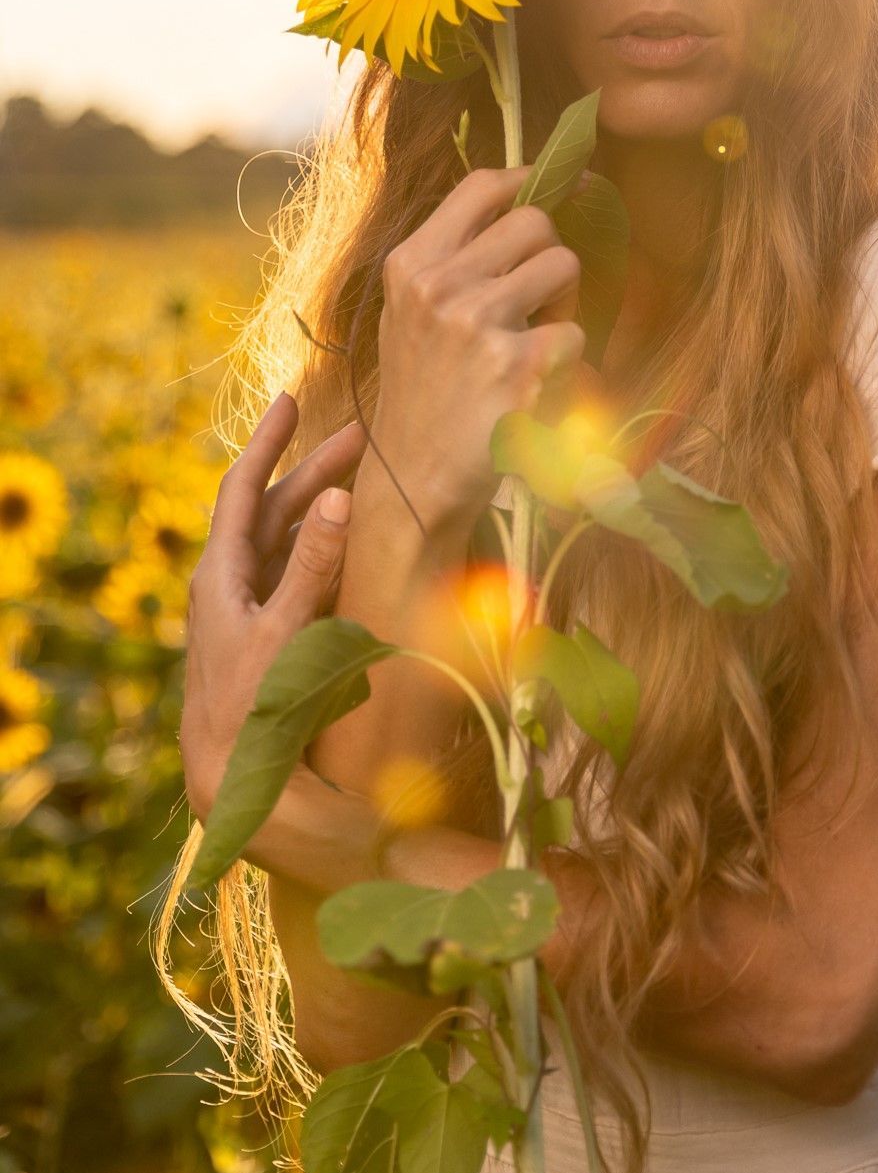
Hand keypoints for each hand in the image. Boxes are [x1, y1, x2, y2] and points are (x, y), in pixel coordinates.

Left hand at [179, 392, 368, 822]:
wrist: (229, 773)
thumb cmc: (251, 704)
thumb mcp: (285, 630)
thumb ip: (314, 565)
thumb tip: (339, 499)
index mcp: (221, 573)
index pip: (243, 488)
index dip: (268, 442)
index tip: (289, 400)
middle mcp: (231, 581)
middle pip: (273, 509)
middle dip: (313, 471)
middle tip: (359, 438)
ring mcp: (249, 605)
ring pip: (286, 539)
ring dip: (322, 507)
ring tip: (362, 478)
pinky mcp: (269, 628)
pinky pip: (297, 571)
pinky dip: (325, 547)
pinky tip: (354, 540)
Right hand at [368, 163, 585, 537]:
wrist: (414, 477)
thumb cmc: (423, 389)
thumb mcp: (412, 310)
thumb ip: (456, 255)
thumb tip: (524, 191)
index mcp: (412, 264)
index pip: (483, 187)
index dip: (528, 180)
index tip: (557, 187)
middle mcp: (440, 286)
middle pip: (535, 221)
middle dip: (549, 254)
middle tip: (537, 296)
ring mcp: (478, 324)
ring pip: (564, 265)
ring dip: (563, 301)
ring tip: (533, 339)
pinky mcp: (518, 367)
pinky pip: (574, 335)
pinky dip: (565, 361)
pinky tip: (533, 383)